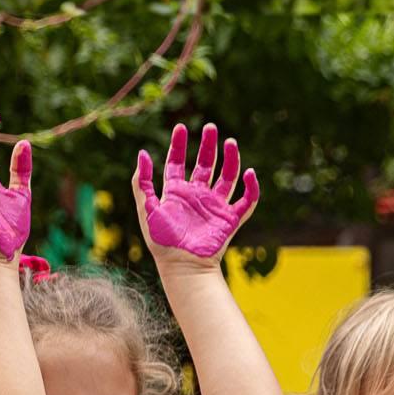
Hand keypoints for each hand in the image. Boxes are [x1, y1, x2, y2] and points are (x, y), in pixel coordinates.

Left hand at [134, 122, 258, 260]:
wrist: (183, 267)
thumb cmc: (162, 243)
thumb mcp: (147, 210)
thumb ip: (142, 183)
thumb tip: (141, 154)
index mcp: (176, 193)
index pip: (177, 162)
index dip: (179, 144)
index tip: (181, 127)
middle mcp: (196, 196)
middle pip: (205, 164)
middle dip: (209, 145)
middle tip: (211, 128)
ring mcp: (214, 207)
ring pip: (227, 177)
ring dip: (230, 159)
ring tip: (230, 142)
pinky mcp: (229, 220)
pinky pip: (246, 201)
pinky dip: (251, 188)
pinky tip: (249, 173)